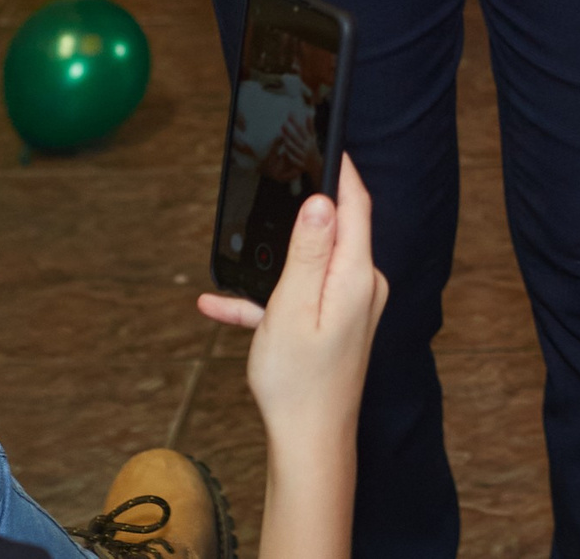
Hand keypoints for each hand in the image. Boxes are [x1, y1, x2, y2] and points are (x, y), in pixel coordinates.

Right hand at [198, 156, 388, 454]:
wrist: (309, 441)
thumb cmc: (299, 381)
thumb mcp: (293, 308)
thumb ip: (308, 252)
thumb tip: (322, 200)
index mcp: (356, 275)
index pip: (356, 205)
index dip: (342, 170)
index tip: (328, 139)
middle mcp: (362, 285)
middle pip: (338, 228)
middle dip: (307, 205)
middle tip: (278, 176)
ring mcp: (350, 306)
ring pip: (310, 265)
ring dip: (274, 261)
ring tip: (240, 251)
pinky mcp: (335, 325)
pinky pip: (297, 299)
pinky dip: (263, 299)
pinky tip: (218, 305)